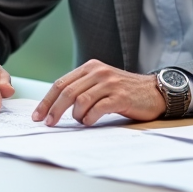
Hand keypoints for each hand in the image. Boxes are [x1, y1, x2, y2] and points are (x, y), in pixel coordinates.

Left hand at [33, 60, 165, 125]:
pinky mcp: (120, 96)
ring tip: (82, 121)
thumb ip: (82, 88)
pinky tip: (90, 121)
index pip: (61, 83)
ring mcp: (110, 83)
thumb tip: (55, 106)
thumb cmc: (125, 91)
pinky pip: (97, 109)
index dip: (47, 101)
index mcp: (91, 67)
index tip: (38, 116)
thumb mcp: (101, 83)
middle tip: (49, 124)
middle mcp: (99, 72)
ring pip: (80, 101)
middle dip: (54, 110)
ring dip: (76, 116)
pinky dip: (89, 118)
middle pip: (67, 92)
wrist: (155, 92)